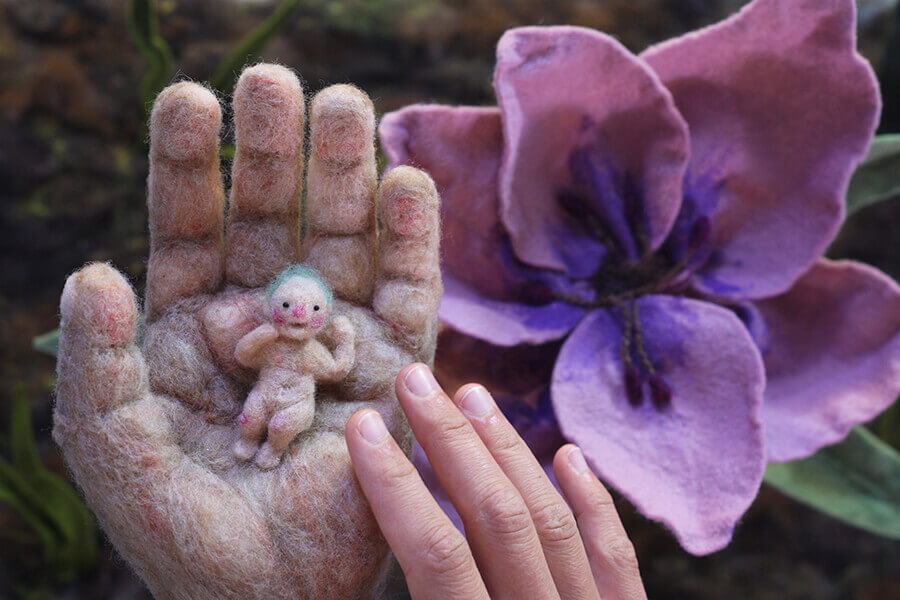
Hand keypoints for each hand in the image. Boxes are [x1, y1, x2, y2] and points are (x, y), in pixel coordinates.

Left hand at [53, 65, 440, 599]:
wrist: (266, 595)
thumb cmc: (178, 527)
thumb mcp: (109, 443)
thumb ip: (98, 357)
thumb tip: (95, 270)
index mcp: (190, 325)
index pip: (190, 226)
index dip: (191, 165)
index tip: (192, 97)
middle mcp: (264, 319)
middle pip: (273, 216)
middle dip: (275, 150)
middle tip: (278, 81)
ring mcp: (333, 340)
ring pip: (343, 240)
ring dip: (348, 174)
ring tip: (348, 104)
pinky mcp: (393, 370)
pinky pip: (407, 296)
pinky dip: (411, 241)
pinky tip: (408, 186)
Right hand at [346, 364, 647, 599]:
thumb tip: (358, 541)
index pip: (435, 555)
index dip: (395, 487)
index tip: (363, 426)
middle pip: (497, 518)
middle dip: (452, 443)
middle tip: (416, 381)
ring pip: (552, 522)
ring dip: (511, 453)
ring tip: (474, 395)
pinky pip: (613, 554)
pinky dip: (592, 501)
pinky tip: (569, 455)